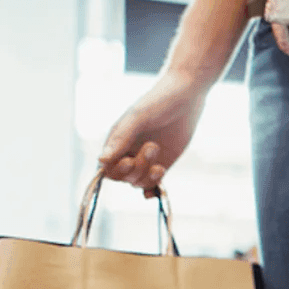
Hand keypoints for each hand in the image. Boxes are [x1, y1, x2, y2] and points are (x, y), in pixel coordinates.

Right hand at [98, 70, 208, 194]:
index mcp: (116, 140)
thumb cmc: (158, 101)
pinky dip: (152, 190)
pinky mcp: (163, 164)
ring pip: (138, 181)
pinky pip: (153, 184)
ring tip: (159, 154)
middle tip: (152, 147)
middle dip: (136, 168)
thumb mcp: (138, 117)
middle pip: (123, 177)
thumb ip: (121, 138)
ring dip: (148, 175)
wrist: (186, 96)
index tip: (128, 160)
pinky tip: (154, 192)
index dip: (115, 170)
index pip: (106, 168)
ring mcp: (145, 160)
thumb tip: (102, 161)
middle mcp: (128, 152)